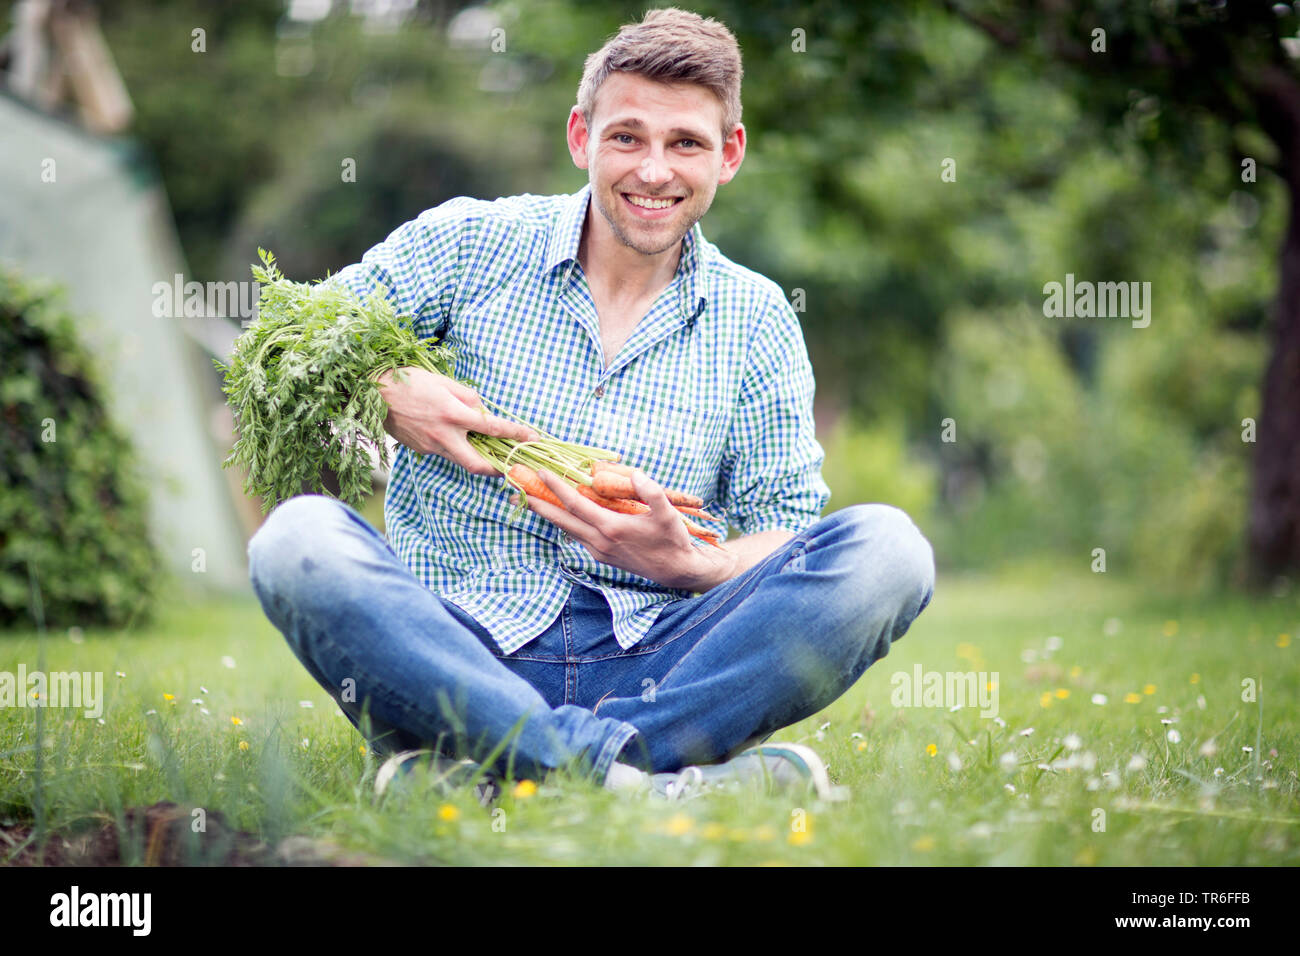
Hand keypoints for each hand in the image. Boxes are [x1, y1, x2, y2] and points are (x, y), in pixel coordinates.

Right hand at [376, 367, 537, 476]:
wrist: (371, 393)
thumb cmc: (408, 381)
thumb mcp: (443, 381)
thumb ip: (468, 397)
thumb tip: (482, 411)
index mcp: (453, 414)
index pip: (492, 428)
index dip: (516, 433)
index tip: (533, 438)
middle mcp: (443, 435)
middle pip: (477, 465)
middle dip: (497, 470)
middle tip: (510, 467)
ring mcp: (430, 446)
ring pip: (460, 460)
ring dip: (475, 458)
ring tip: (485, 449)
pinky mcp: (420, 450)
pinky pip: (443, 452)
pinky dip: (453, 447)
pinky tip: (452, 436)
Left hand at [510, 467, 738, 591]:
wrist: (676, 570)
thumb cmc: (673, 539)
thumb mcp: (667, 513)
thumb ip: (651, 492)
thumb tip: (636, 474)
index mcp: (611, 528)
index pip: (576, 504)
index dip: (557, 487)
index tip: (542, 471)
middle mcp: (599, 541)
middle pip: (561, 520)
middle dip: (538, 504)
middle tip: (516, 490)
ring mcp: (599, 551)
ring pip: (567, 530)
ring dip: (548, 515)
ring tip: (531, 501)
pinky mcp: (602, 556)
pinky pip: (578, 536)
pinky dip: (566, 523)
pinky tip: (562, 515)